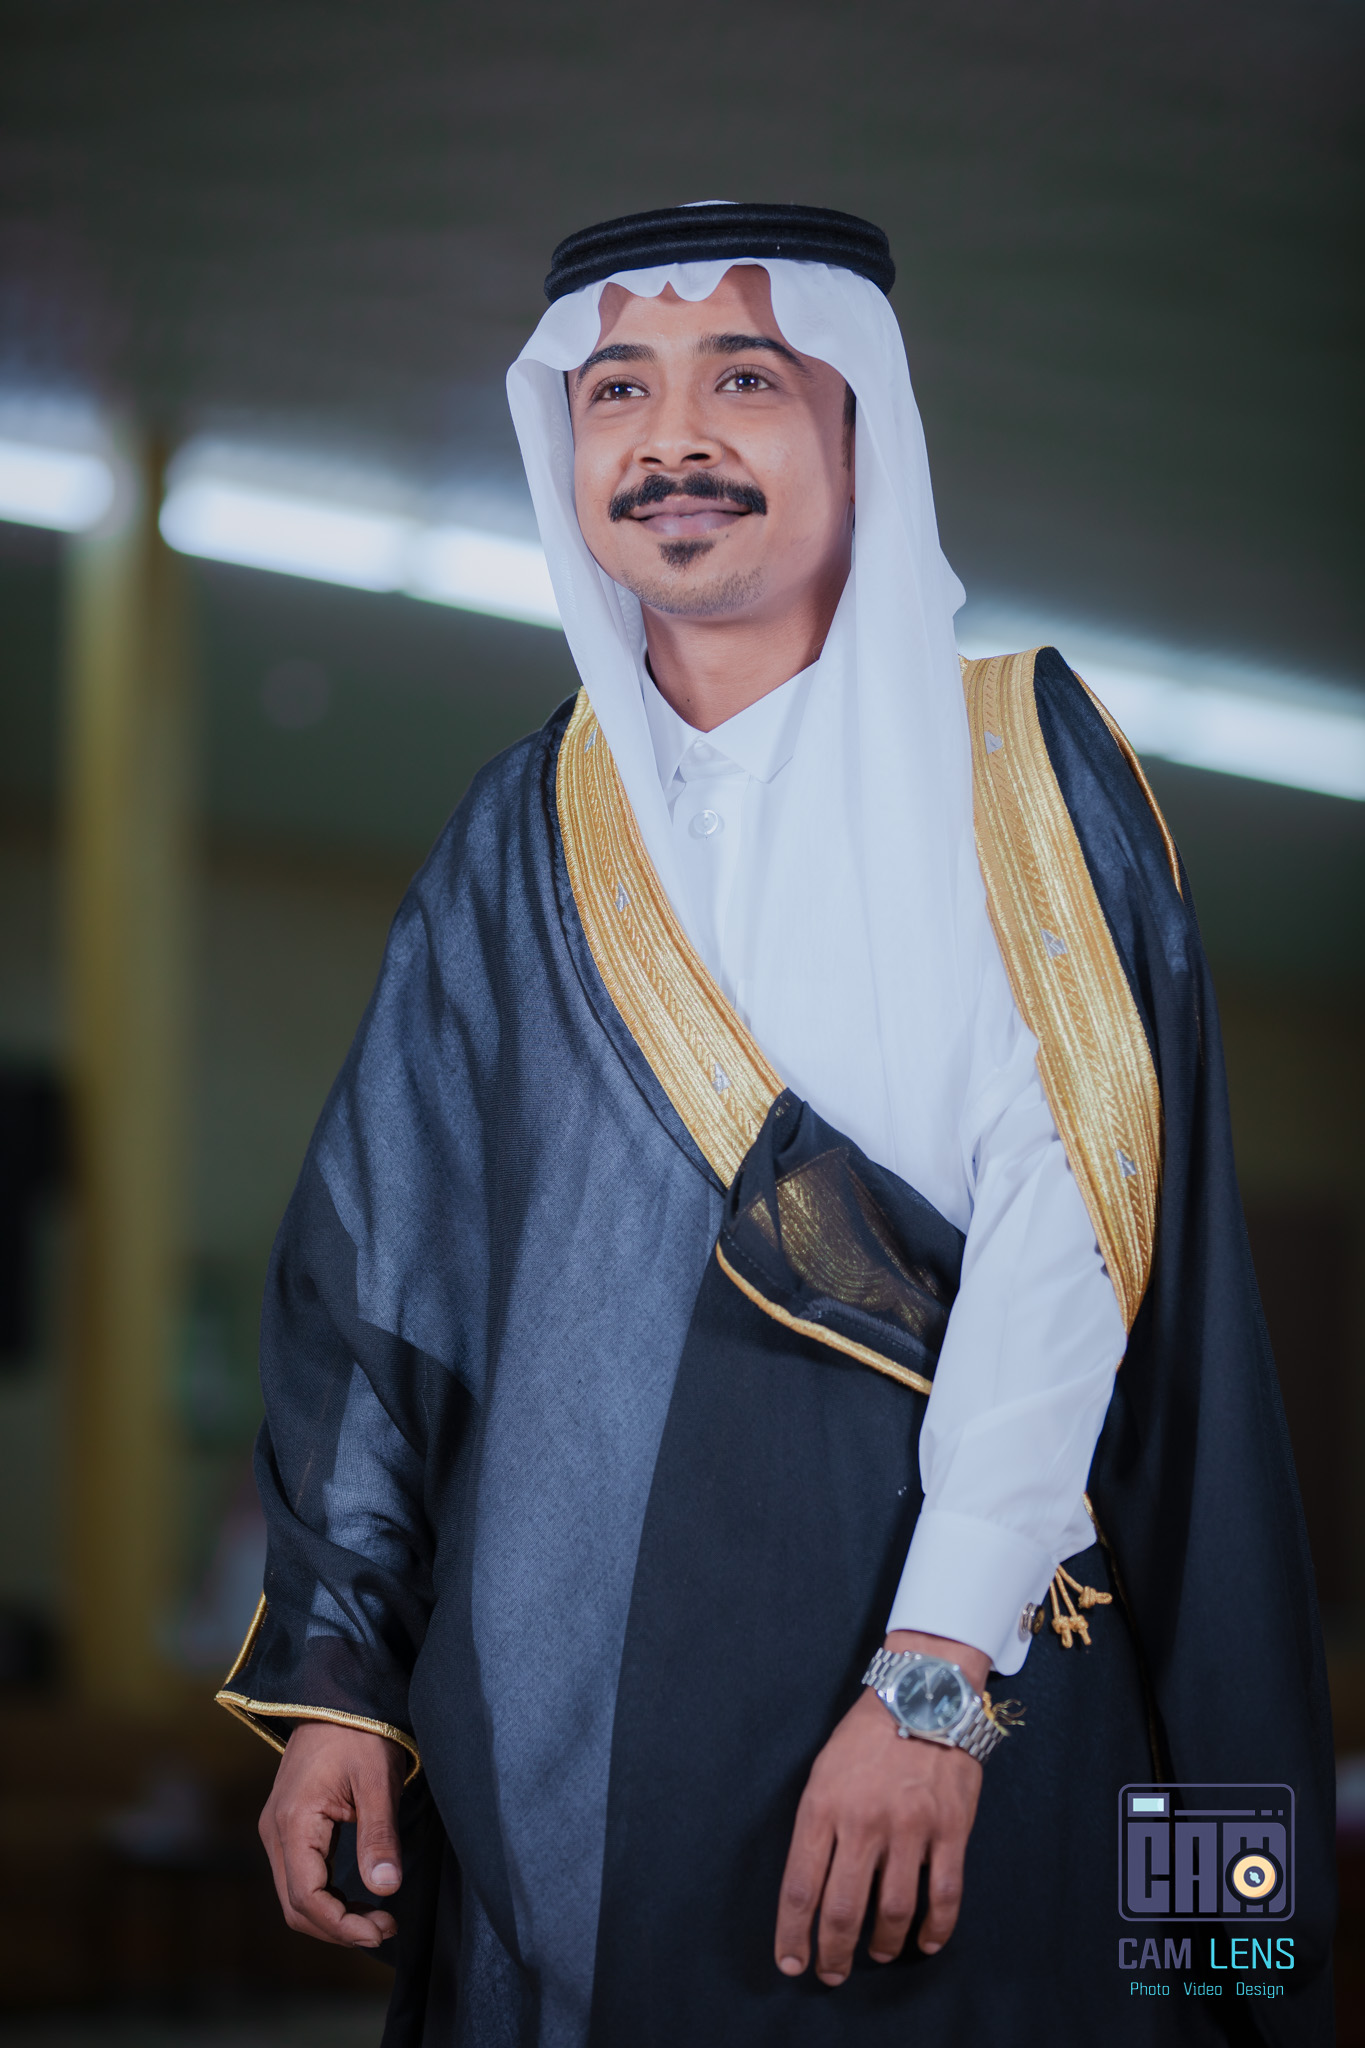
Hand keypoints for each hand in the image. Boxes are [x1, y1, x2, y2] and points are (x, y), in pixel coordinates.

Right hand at [259, 1720, 406, 1947]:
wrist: (335, 1693)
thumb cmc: (359, 1731)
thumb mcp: (376, 1780)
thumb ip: (379, 1835)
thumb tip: (386, 1888)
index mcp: (293, 1822)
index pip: (307, 1897)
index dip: (342, 1925)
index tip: (381, 1929)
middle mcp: (275, 1831)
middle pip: (296, 1905)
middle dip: (339, 1927)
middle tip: (385, 1927)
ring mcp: (278, 1828)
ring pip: (295, 1895)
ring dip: (332, 1916)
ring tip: (378, 1918)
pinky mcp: (289, 1825)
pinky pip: (299, 1876)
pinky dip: (325, 1897)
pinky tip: (358, 1898)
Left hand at [774, 1630, 988, 1984]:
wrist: (922, 1694)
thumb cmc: (865, 1736)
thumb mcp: (822, 1772)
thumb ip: (816, 1826)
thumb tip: (812, 1886)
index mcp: (823, 1807)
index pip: (800, 1888)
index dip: (793, 1936)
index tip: (790, 1963)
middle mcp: (864, 1822)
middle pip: (843, 1910)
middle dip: (832, 1954)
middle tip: (831, 1973)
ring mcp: (910, 1828)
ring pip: (893, 1911)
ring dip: (881, 1945)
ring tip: (875, 1954)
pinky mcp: (950, 1830)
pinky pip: (944, 1895)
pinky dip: (935, 1928)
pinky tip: (925, 1942)